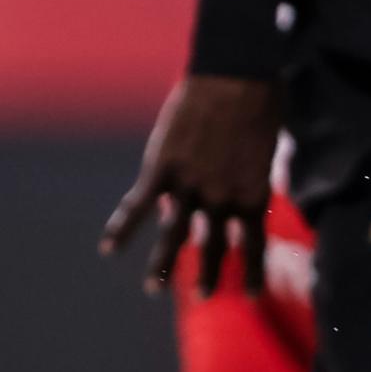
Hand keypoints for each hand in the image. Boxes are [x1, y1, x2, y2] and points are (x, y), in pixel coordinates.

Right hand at [101, 72, 283, 295]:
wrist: (236, 73)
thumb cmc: (260, 98)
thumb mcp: (263, 145)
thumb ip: (245, 172)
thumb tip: (229, 180)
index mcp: (253, 194)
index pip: (254, 245)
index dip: (254, 273)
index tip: (254, 297)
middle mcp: (222, 199)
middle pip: (215, 247)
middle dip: (209, 275)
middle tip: (203, 298)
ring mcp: (191, 186)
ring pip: (174, 236)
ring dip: (163, 266)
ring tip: (154, 289)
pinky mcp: (162, 169)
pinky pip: (138, 206)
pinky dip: (121, 228)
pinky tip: (107, 248)